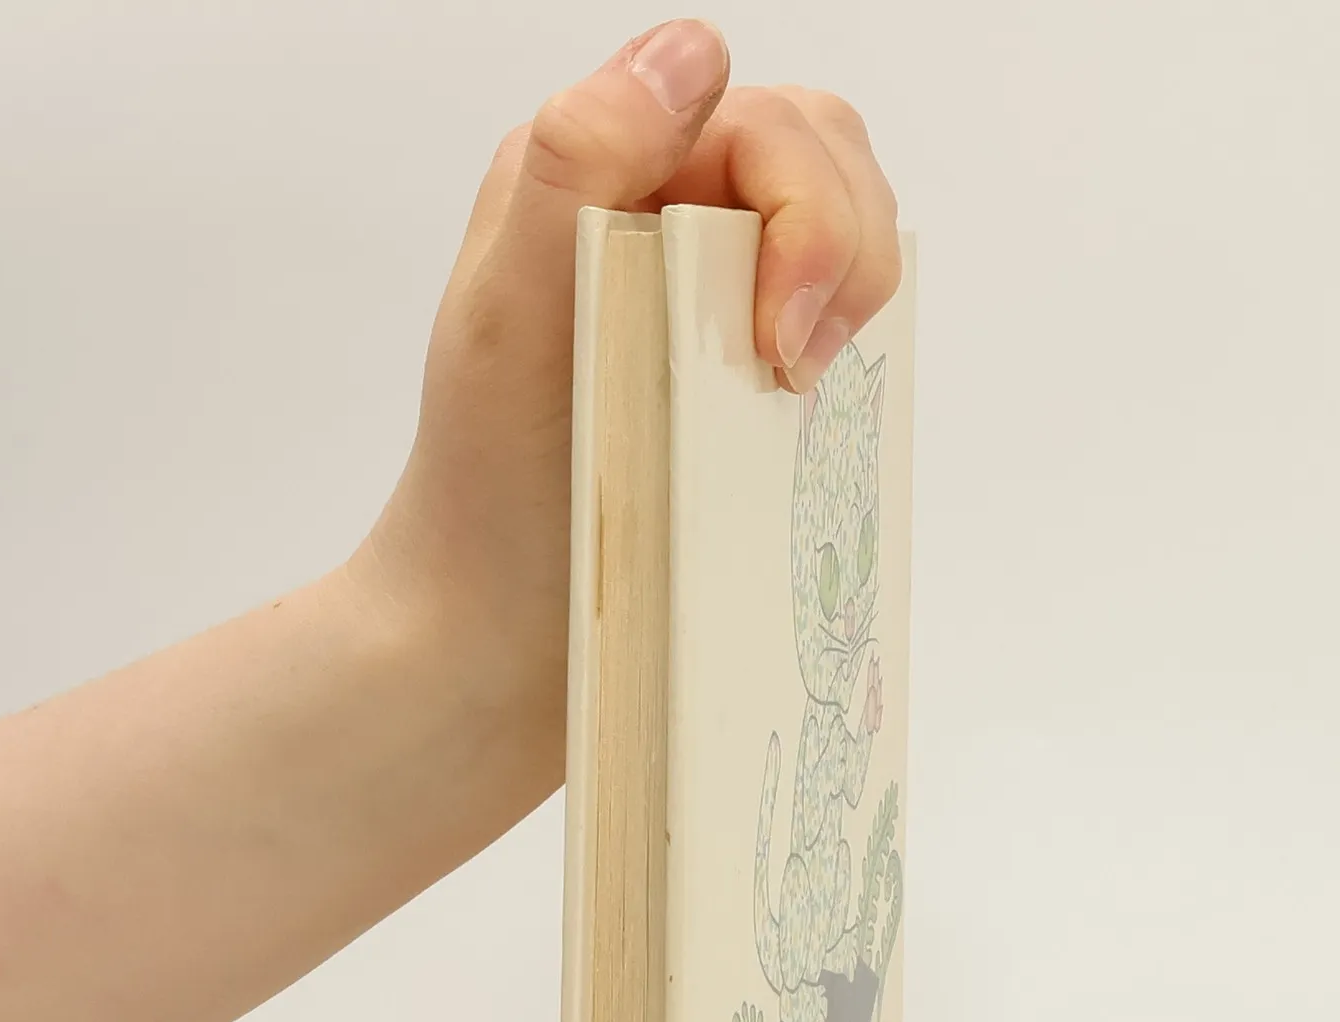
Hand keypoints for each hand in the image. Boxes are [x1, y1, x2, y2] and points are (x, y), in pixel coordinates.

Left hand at [351, 20, 901, 829]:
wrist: (492, 644)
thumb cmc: (488, 499)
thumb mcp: (507, 317)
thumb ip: (578, 165)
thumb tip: (691, 53)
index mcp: (600, 177)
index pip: (769, 126)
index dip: (805, 215)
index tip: (775, 347)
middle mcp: (661, 220)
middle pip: (830, 166)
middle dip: (843, 261)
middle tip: (787, 381)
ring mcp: (711, 303)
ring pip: (851, 247)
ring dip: (851, 316)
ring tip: (789, 404)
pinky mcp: (746, 385)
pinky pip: (842, 339)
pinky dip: (850, 369)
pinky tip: (805, 422)